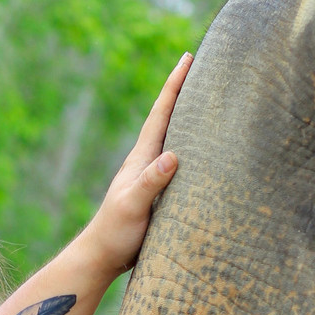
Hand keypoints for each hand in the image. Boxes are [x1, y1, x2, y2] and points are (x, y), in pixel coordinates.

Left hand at [84, 52, 191, 274]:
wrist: (102, 257)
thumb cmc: (115, 233)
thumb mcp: (132, 207)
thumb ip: (150, 183)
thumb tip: (172, 156)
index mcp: (141, 158)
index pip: (161, 114)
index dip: (175, 85)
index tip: (188, 57)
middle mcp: (147, 161)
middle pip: (170, 119)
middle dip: (187, 92)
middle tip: (205, 65)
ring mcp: (152, 176)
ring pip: (176, 139)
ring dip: (192, 118)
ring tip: (212, 99)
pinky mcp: (159, 193)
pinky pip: (181, 162)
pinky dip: (194, 148)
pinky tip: (205, 150)